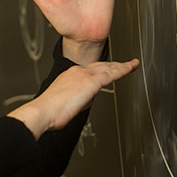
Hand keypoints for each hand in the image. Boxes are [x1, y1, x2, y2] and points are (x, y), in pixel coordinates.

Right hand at [8, 59, 138, 138]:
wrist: (44, 111)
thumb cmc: (49, 112)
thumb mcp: (64, 103)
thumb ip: (77, 100)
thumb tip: (85, 101)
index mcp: (69, 75)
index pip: (89, 70)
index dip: (101, 69)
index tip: (107, 69)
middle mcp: (77, 71)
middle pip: (100, 65)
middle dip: (113, 64)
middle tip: (124, 64)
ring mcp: (84, 75)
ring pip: (108, 67)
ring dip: (121, 66)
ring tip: (132, 65)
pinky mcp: (91, 82)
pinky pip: (112, 74)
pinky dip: (123, 70)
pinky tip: (130, 68)